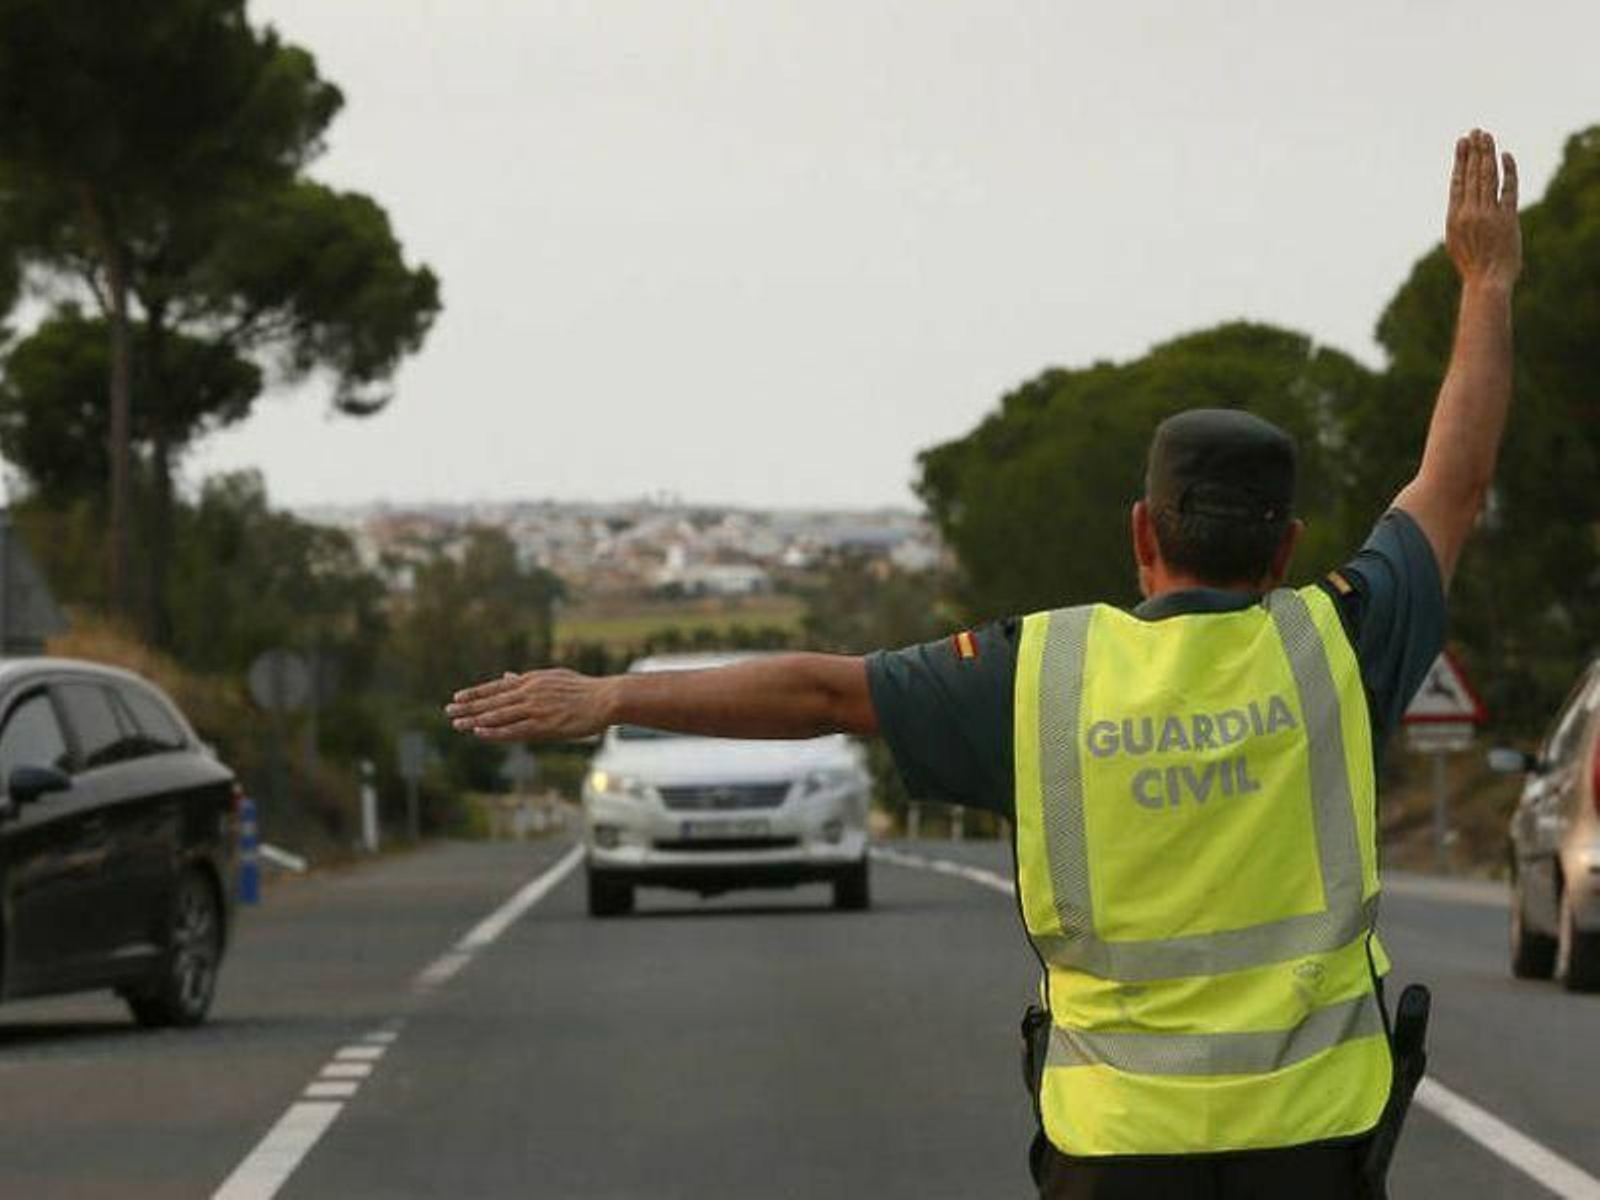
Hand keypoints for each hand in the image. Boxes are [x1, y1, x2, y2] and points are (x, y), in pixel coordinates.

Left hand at [445, 669, 612, 741]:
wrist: (605, 698)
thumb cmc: (583, 689)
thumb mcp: (553, 677)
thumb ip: (527, 678)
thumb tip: (507, 675)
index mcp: (532, 680)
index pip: (496, 687)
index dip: (476, 693)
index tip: (457, 697)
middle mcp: (529, 693)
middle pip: (492, 701)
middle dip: (469, 707)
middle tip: (449, 711)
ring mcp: (535, 709)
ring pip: (499, 715)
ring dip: (476, 720)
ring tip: (457, 724)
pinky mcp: (544, 725)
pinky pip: (513, 729)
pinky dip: (495, 731)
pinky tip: (479, 733)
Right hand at [1446, 129, 1520, 289]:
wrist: (1486, 280)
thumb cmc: (1471, 265)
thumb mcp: (1455, 241)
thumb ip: (1459, 219)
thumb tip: (1461, 201)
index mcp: (1454, 218)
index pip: (1458, 182)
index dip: (1460, 160)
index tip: (1462, 143)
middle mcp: (1469, 212)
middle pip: (1472, 175)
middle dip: (1474, 151)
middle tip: (1476, 132)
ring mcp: (1488, 214)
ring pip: (1487, 177)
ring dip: (1487, 155)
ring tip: (1487, 137)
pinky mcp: (1507, 217)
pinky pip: (1508, 189)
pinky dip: (1508, 171)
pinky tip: (1506, 156)